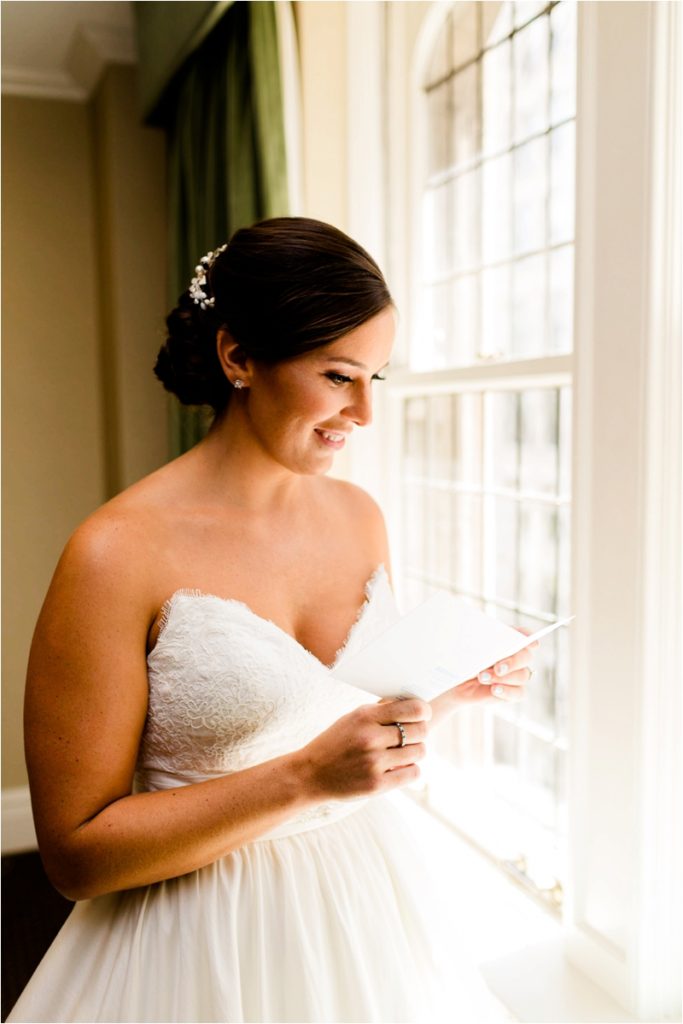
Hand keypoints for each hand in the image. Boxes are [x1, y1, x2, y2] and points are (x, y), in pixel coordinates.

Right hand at [295, 698, 431, 800]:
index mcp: (365, 716)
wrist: (310, 774)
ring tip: (402, 753)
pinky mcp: (376, 784)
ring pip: (419, 752)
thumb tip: (413, 700)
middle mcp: (370, 737)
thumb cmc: (336, 742)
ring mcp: (374, 762)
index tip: (422, 714)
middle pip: (420, 731)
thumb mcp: (353, 718)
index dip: (424, 711)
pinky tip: (399, 767)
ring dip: (415, 752)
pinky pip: (413, 773)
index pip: (413, 709)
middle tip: (411, 736)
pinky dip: (410, 770)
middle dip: (420, 732)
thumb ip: (381, 710)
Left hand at [452, 629, 538, 705]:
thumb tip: (490, 647)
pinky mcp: (513, 692)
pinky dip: (507, 691)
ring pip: (522, 675)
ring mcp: (516, 675)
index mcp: (506, 640)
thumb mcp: (467, 650)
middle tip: (498, 668)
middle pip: (526, 656)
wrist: (455, 684)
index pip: (523, 634)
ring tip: (482, 677)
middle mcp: (515, 657)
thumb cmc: (463, 661)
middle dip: (513, 661)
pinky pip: (519, 693)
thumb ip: (481, 646)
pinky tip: (494, 689)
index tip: (526, 639)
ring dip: (504, 677)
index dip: (527, 635)